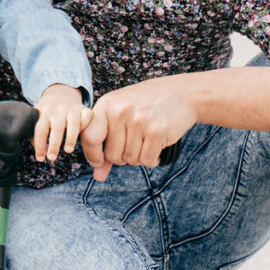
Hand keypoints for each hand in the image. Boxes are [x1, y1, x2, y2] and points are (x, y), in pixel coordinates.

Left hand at [32, 84, 92, 161]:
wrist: (61, 92)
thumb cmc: (48, 112)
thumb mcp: (38, 118)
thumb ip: (35, 132)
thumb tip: (38, 151)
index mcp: (44, 112)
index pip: (40, 129)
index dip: (39, 145)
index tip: (40, 158)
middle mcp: (58, 109)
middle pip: (56, 127)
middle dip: (54, 144)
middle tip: (51, 158)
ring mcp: (72, 108)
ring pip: (73, 123)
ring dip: (71, 138)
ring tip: (68, 151)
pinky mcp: (84, 108)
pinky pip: (87, 116)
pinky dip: (86, 125)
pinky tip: (84, 136)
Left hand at [80, 77, 195, 179]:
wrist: (181, 93)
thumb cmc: (145, 106)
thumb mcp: (121, 116)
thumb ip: (106, 144)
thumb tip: (98, 176)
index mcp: (106, 105)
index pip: (89, 137)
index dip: (92, 155)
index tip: (100, 160)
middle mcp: (120, 112)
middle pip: (112, 155)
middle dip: (123, 157)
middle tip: (134, 145)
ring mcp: (139, 121)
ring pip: (130, 159)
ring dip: (139, 157)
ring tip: (146, 142)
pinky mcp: (157, 131)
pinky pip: (147, 160)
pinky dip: (152, 159)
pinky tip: (156, 146)